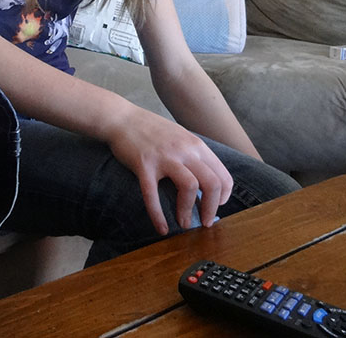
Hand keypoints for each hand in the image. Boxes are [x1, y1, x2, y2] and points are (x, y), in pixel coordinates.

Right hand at [103, 105, 232, 234]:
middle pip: (211, 183)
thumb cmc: (150, 130)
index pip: (222, 175)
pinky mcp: (143, 164)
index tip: (216, 207)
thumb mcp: (180, 137)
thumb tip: (206, 183)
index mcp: (196, 145)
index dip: (224, 197)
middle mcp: (184, 150)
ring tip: (183, 223)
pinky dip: (158, 215)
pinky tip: (161, 228)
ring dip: (188, 211)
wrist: (121, 118)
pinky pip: (153, 194)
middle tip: (205, 222)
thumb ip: (193, 156)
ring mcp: (164, 157)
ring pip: (189, 187)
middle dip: (211, 209)